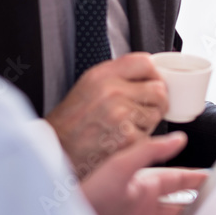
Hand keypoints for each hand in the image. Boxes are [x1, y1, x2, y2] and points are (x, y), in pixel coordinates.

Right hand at [46, 53, 168, 174]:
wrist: (56, 152)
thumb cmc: (72, 122)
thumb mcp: (89, 85)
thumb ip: (118, 76)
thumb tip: (151, 74)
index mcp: (102, 75)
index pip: (146, 63)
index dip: (154, 75)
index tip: (150, 85)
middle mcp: (111, 92)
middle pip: (159, 90)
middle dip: (155, 103)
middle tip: (140, 111)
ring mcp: (119, 115)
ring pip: (156, 114)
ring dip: (147, 123)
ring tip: (126, 127)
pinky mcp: (126, 138)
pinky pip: (149, 136)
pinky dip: (139, 141)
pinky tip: (121, 140)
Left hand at [81, 132, 207, 214]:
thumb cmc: (89, 195)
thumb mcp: (120, 166)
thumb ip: (150, 150)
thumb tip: (179, 138)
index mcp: (145, 185)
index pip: (178, 179)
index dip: (197, 178)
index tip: (214, 179)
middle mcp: (145, 206)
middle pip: (180, 208)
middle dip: (198, 208)